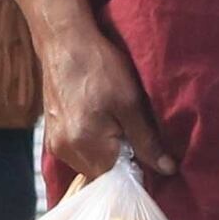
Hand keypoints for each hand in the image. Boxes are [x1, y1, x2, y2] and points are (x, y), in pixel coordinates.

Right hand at [29, 1, 165, 197]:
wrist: (64, 40)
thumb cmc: (99, 66)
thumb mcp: (130, 103)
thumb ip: (147, 141)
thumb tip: (167, 170)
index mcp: (85, 145)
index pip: (116, 179)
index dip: (135, 168)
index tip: (146, 150)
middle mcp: (64, 150)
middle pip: (100, 173)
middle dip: (119, 159)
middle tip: (131, 129)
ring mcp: (54, 143)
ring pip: (88, 163)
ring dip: (104, 151)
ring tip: (113, 122)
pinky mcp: (51, 133)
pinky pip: (76, 151)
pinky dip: (91, 142)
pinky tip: (98, 119)